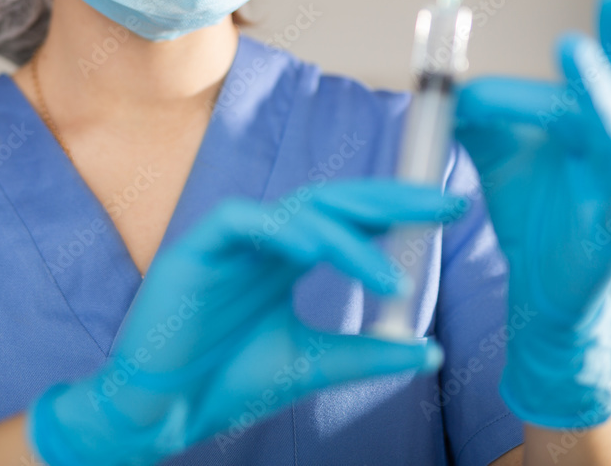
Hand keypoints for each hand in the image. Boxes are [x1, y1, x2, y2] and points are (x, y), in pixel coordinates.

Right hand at [26, 179, 469, 465]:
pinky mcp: (197, 248)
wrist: (161, 413)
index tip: (448, 209)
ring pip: (295, 211)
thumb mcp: (310, 364)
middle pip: (330, 201)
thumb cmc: (226, 383)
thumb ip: (365, 353)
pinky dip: (281, 231)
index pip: (346, 219)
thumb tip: (430, 350)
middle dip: (387, 198)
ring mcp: (231, 241)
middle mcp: (263, 242)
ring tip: (388, 276)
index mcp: (285, 260)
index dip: (395, 209)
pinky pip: (242, 221)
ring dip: (346, 237)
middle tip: (442, 202)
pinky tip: (316, 252)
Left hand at [453, 0, 610, 428]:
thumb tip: (442, 79)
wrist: (541, 283)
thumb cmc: (528, 207)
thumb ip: (474, 109)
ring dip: (594, 88)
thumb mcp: (494, 147)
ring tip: (572, 49)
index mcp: (591, 116)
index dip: (604, 30)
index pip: (597, 64)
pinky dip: (610, 162)